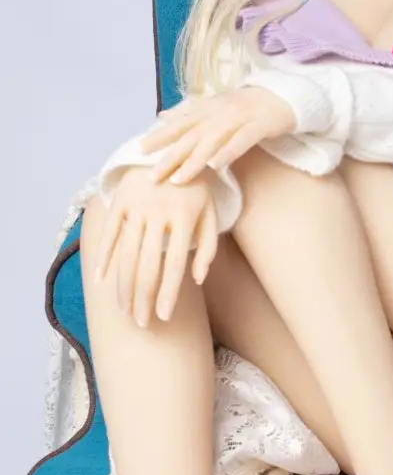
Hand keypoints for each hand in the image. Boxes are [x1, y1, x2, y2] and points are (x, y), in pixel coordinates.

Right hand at [94, 166, 217, 325]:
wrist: (173, 150)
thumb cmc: (196, 190)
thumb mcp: (211, 213)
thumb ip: (208, 247)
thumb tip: (196, 280)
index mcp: (185, 217)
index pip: (174, 265)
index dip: (167, 294)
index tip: (162, 317)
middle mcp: (159, 212)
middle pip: (147, 266)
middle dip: (143, 299)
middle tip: (142, 324)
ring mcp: (137, 205)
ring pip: (127, 255)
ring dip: (124, 287)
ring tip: (126, 310)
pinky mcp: (120, 200)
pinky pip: (110, 234)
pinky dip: (103, 258)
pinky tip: (101, 282)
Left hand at [141, 87, 294, 184]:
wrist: (285, 95)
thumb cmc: (249, 104)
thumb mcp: (216, 104)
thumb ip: (190, 111)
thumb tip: (162, 116)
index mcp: (209, 107)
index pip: (180, 123)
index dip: (160, 136)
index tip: (140, 150)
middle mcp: (220, 111)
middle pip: (191, 136)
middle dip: (170, 156)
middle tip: (152, 176)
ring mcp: (240, 117)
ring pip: (213, 141)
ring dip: (194, 161)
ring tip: (178, 180)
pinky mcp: (260, 125)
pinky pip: (242, 140)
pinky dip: (228, 152)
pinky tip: (216, 166)